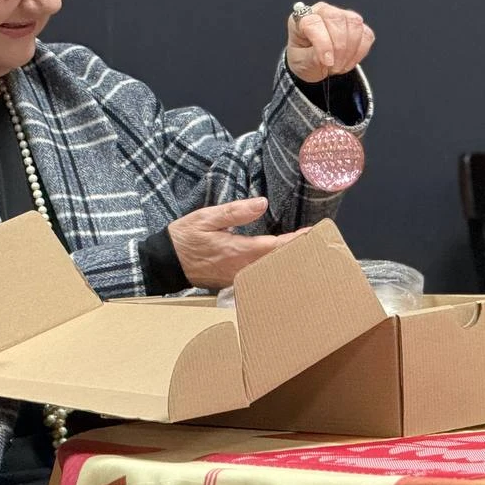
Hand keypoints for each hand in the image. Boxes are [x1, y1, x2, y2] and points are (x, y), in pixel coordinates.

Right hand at [168, 197, 311, 289]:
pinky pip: (259, 276)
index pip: (276, 247)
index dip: (297, 241)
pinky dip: (272, 268)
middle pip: (278, 262)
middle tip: (318, 243)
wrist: (166, 262)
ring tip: (305, 251)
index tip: (313, 234)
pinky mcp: (233, 281)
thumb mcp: (207, 217)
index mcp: (238, 250)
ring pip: (270, 270)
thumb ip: (236, 211)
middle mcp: (242, 267)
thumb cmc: (185, 237)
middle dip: (298, 252)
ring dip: (287, 261)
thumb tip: (262, 203)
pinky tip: (280, 262)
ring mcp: (238, 277)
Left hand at [286, 1, 374, 82]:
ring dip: (350, 50)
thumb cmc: (304, 58)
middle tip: (334, 66)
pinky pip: (367, 35)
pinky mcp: (357, 25)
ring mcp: (342, 15)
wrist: (314, 63)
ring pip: (355, 25)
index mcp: (302, 18)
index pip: (313, 23)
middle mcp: (322, 11)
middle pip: (337, 20)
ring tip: (340, 65)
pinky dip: (360, 52)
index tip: (327, 61)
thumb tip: (328, 56)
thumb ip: (312, 58)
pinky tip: (349, 60)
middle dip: (339, 47)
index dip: (323, 44)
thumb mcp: (301, 63)